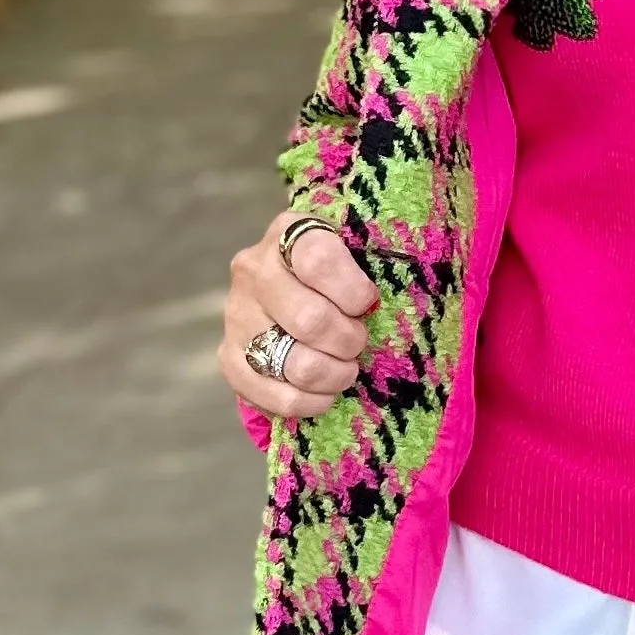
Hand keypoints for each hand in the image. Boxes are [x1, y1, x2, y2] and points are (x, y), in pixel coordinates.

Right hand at [218, 212, 377, 419]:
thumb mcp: (358, 247)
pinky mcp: (228, 357)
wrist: (293, 287)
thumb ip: (377, 260)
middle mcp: (254, 270)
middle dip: (349, 339)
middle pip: (310, 319)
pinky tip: (326, 393)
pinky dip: (309, 402)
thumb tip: (405, 286)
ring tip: (346, 368)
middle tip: (359, 341)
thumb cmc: (341, 269)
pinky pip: (272, 395)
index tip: (368, 303)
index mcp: (290, 232)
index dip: (353, 290)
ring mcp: (237, 315)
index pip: (318, 260)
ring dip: (334, 374)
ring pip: (295, 363)